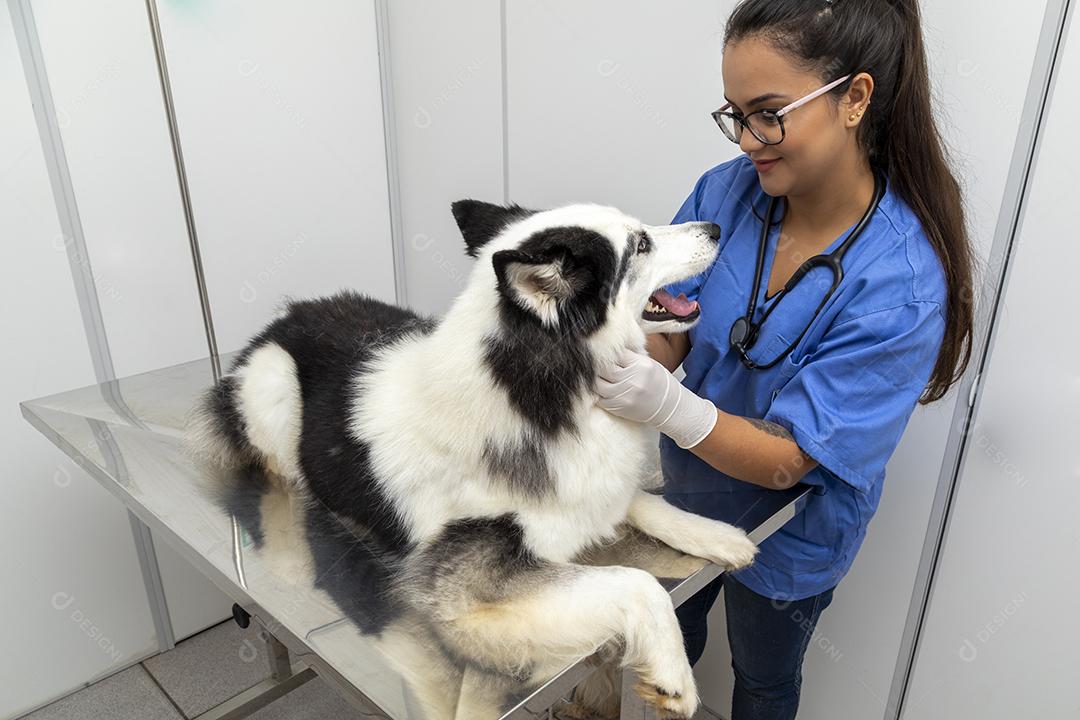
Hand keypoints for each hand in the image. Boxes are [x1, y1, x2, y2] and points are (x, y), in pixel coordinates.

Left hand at [595, 347, 717, 448]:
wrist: (669, 407)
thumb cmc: (659, 383)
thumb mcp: (649, 364)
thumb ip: (631, 356)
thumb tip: (613, 345)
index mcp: (641, 364)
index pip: (616, 353)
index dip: (608, 352)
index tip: (604, 352)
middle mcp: (632, 379)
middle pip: (604, 368)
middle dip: (598, 366)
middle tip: (595, 364)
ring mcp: (625, 394)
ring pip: (598, 384)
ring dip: (596, 380)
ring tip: (597, 377)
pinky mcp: (620, 407)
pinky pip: (601, 399)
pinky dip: (599, 394)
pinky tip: (601, 390)